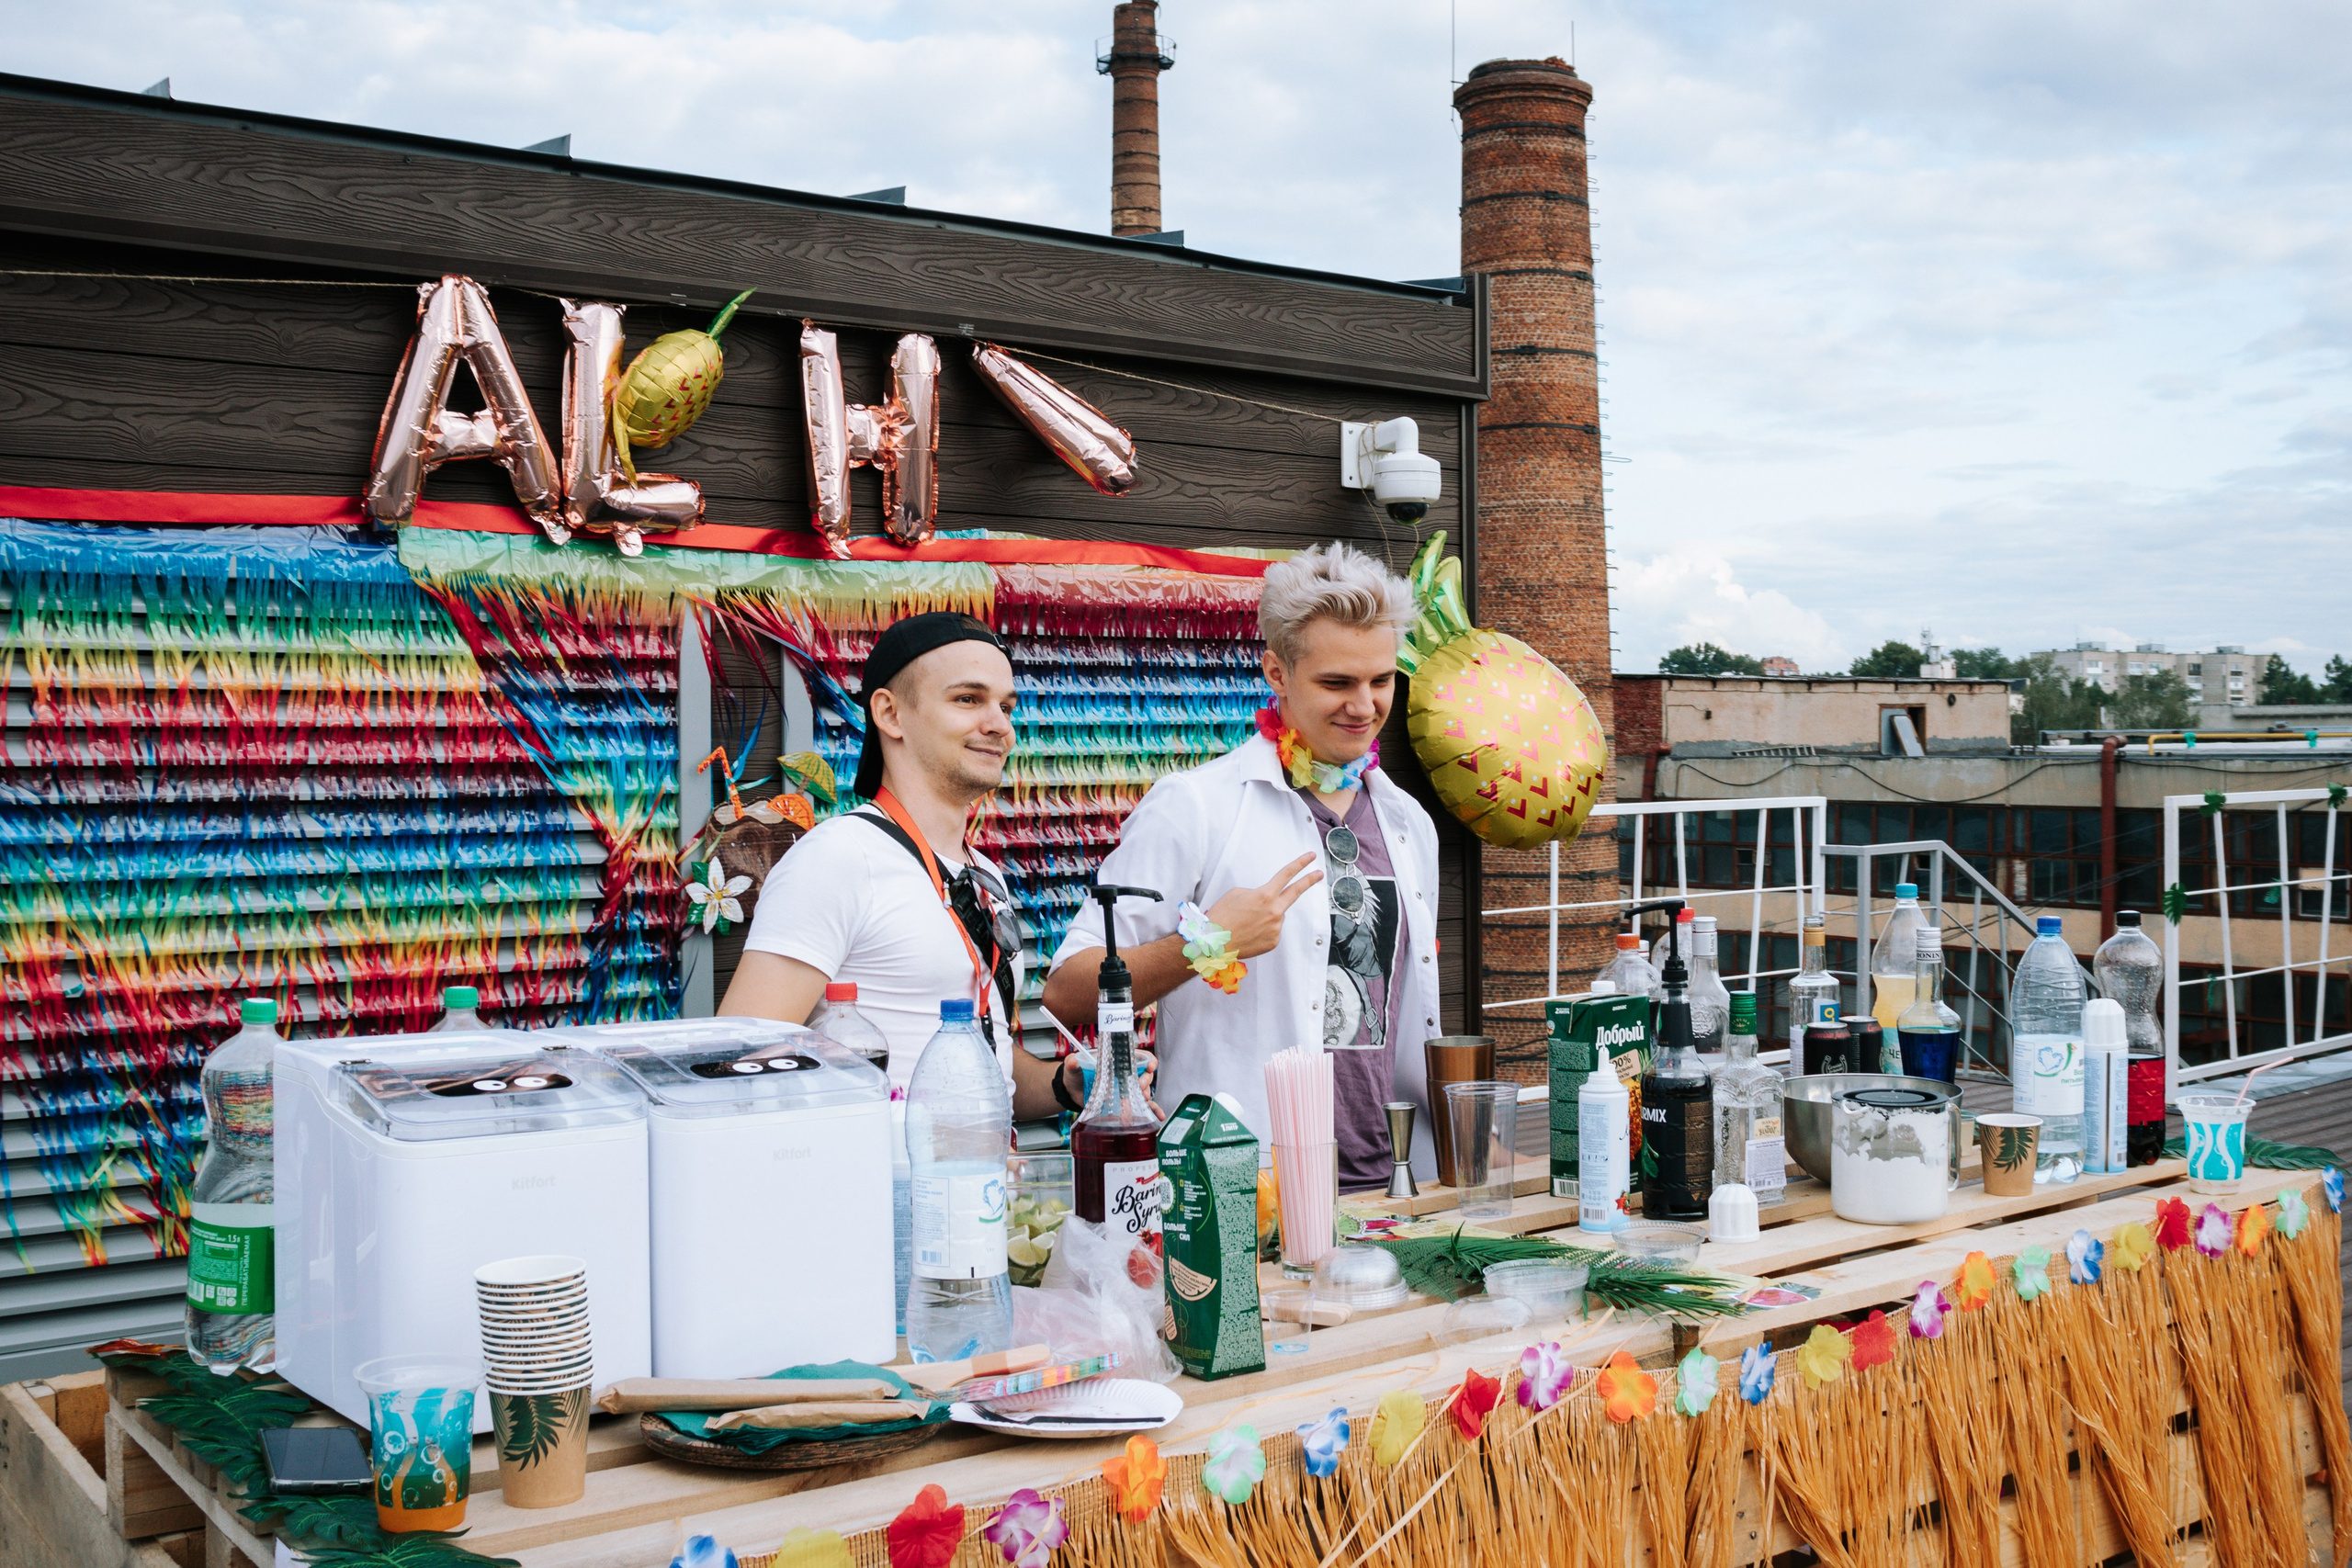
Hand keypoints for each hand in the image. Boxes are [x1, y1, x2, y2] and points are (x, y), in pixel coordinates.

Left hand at [1058, 1048, 1165, 1118]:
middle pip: (1145, 1074)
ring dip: (1147, 1095)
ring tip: (1143, 1099)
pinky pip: (1142, 1106)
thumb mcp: (1073, 1067)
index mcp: (1117, 1060)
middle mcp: (1125, 1074)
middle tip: (1139, 1086)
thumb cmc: (1076, 1075)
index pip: (1139, 1057)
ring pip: (1145, 1090)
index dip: (1148, 1060)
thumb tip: (1073, 1061)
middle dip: (1146, 1080)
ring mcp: (1126, 1089)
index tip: (1149, 1066)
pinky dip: (1152, 1110)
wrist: (1072, 1092)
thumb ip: (1073, 1063)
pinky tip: (1158, 1116)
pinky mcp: (1125, 1102)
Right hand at [1206, 854, 1322, 958]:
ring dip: (1267, 916)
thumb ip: (1258, 893)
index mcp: (1265, 895)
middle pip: (1295, 892)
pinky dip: (1263, 930)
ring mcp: (1276, 928)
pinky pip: (1272, 931)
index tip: (1310, 858)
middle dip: (1309, 881)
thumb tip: (1268, 901)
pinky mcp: (1274, 941)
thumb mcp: (1237, 894)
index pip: (1286, 874)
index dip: (1300, 864)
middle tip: (1319, 874)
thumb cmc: (1222, 915)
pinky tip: (1250, 932)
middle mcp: (1274, 911)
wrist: (1214, 942)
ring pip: (1277, 916)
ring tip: (1247, 922)